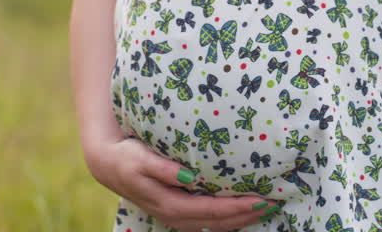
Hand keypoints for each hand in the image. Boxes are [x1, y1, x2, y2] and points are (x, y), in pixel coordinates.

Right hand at [87, 136, 279, 230]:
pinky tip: (241, 212)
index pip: (212, 211)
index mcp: (170, 204)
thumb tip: (189, 176)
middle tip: (274, 203)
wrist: (107, 163)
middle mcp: (175, 216)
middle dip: (247, 215)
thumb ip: (165, 169)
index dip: (238, 207)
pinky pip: (207, 222)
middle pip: (218, 223)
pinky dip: (227, 220)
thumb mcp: (141, 159)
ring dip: (240, 220)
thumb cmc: (126, 157)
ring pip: (214, 226)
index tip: (262, 199)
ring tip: (265, 209)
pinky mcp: (177, 211)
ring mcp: (175, 217)